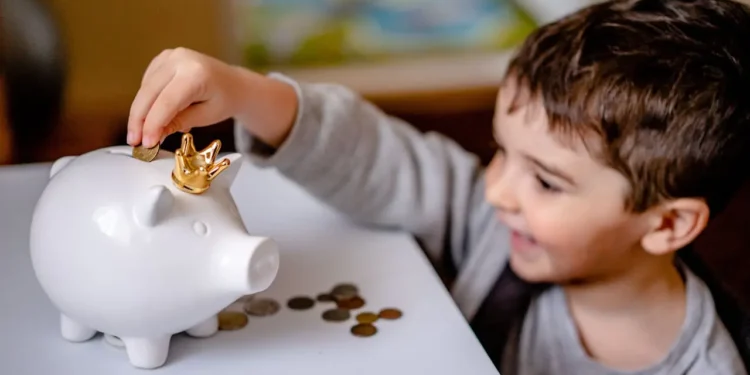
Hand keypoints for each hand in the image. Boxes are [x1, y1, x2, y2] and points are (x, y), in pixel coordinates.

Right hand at [127, 47, 297, 148]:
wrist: (233, 83)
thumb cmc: (223, 101)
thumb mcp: (206, 117)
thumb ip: (178, 123)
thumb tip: (152, 135)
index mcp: (197, 74)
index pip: (167, 102)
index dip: (153, 124)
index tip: (145, 143)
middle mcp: (181, 59)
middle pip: (150, 92)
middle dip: (139, 119)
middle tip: (134, 142)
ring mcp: (171, 55)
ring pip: (145, 87)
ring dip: (139, 112)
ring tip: (139, 134)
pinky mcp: (164, 57)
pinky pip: (148, 81)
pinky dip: (146, 99)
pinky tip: (150, 114)